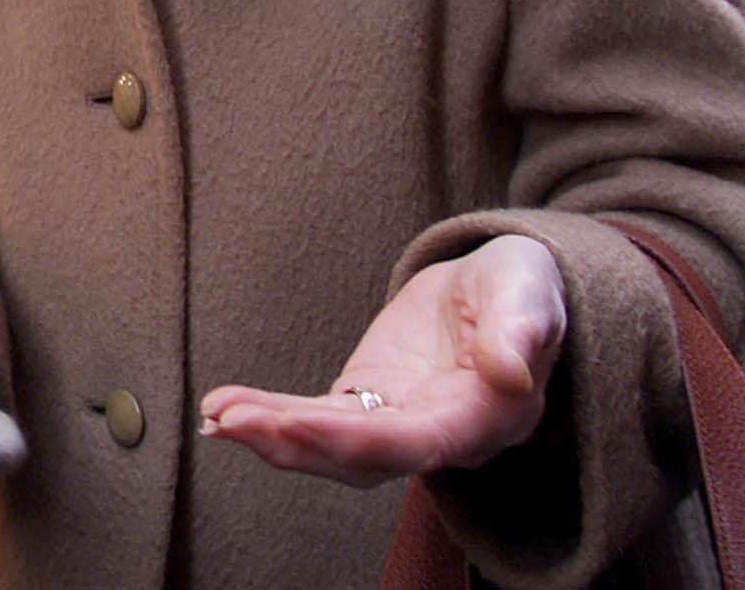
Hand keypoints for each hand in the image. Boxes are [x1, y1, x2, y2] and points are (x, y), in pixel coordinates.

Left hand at [198, 234, 565, 486]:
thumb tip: (512, 372)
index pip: (418, 442)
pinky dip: (269, 419)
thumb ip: (521, 328)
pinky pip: (315, 422)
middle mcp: (438, 437)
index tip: (297, 423)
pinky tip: (222, 411)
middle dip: (295, 442)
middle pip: (362, 457)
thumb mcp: (528, 291)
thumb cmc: (521, 288)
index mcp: (484, 417)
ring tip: (216, 416)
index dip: (358, 439)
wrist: (504, 289)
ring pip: (331, 448)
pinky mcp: (368, 404)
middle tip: (231, 420)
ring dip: (270, 436)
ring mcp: (398, 425)